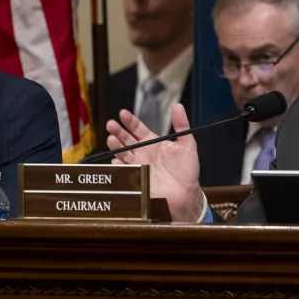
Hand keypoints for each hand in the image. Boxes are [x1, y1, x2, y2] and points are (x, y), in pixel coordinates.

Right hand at [106, 104, 203, 221]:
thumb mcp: (187, 144)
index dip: (130, 121)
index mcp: (153, 142)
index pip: (138, 129)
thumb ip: (181, 125)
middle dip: (118, 132)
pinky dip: (118, 167)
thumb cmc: (187, 169)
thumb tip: (178, 106)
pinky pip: (124, 171)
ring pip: (123, 154)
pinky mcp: (137, 178)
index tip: (122, 113)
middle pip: (127, 140)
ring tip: (111, 139)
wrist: (186, 192)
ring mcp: (138, 165)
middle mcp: (143, 152)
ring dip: (116, 147)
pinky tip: (115, 161)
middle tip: (111, 124)